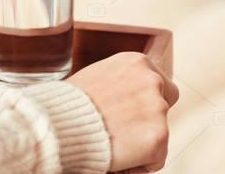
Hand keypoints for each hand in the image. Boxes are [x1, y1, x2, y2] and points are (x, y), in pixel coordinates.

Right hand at [68, 52, 177, 171]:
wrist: (58, 123)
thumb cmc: (67, 105)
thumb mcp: (96, 77)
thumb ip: (118, 83)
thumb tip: (124, 98)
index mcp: (137, 62)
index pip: (157, 82)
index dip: (143, 101)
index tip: (129, 114)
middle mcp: (152, 80)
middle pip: (166, 103)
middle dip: (151, 118)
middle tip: (127, 132)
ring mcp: (157, 108)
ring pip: (159, 134)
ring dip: (140, 143)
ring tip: (111, 145)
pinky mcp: (159, 136)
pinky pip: (156, 160)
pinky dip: (138, 165)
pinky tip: (117, 159)